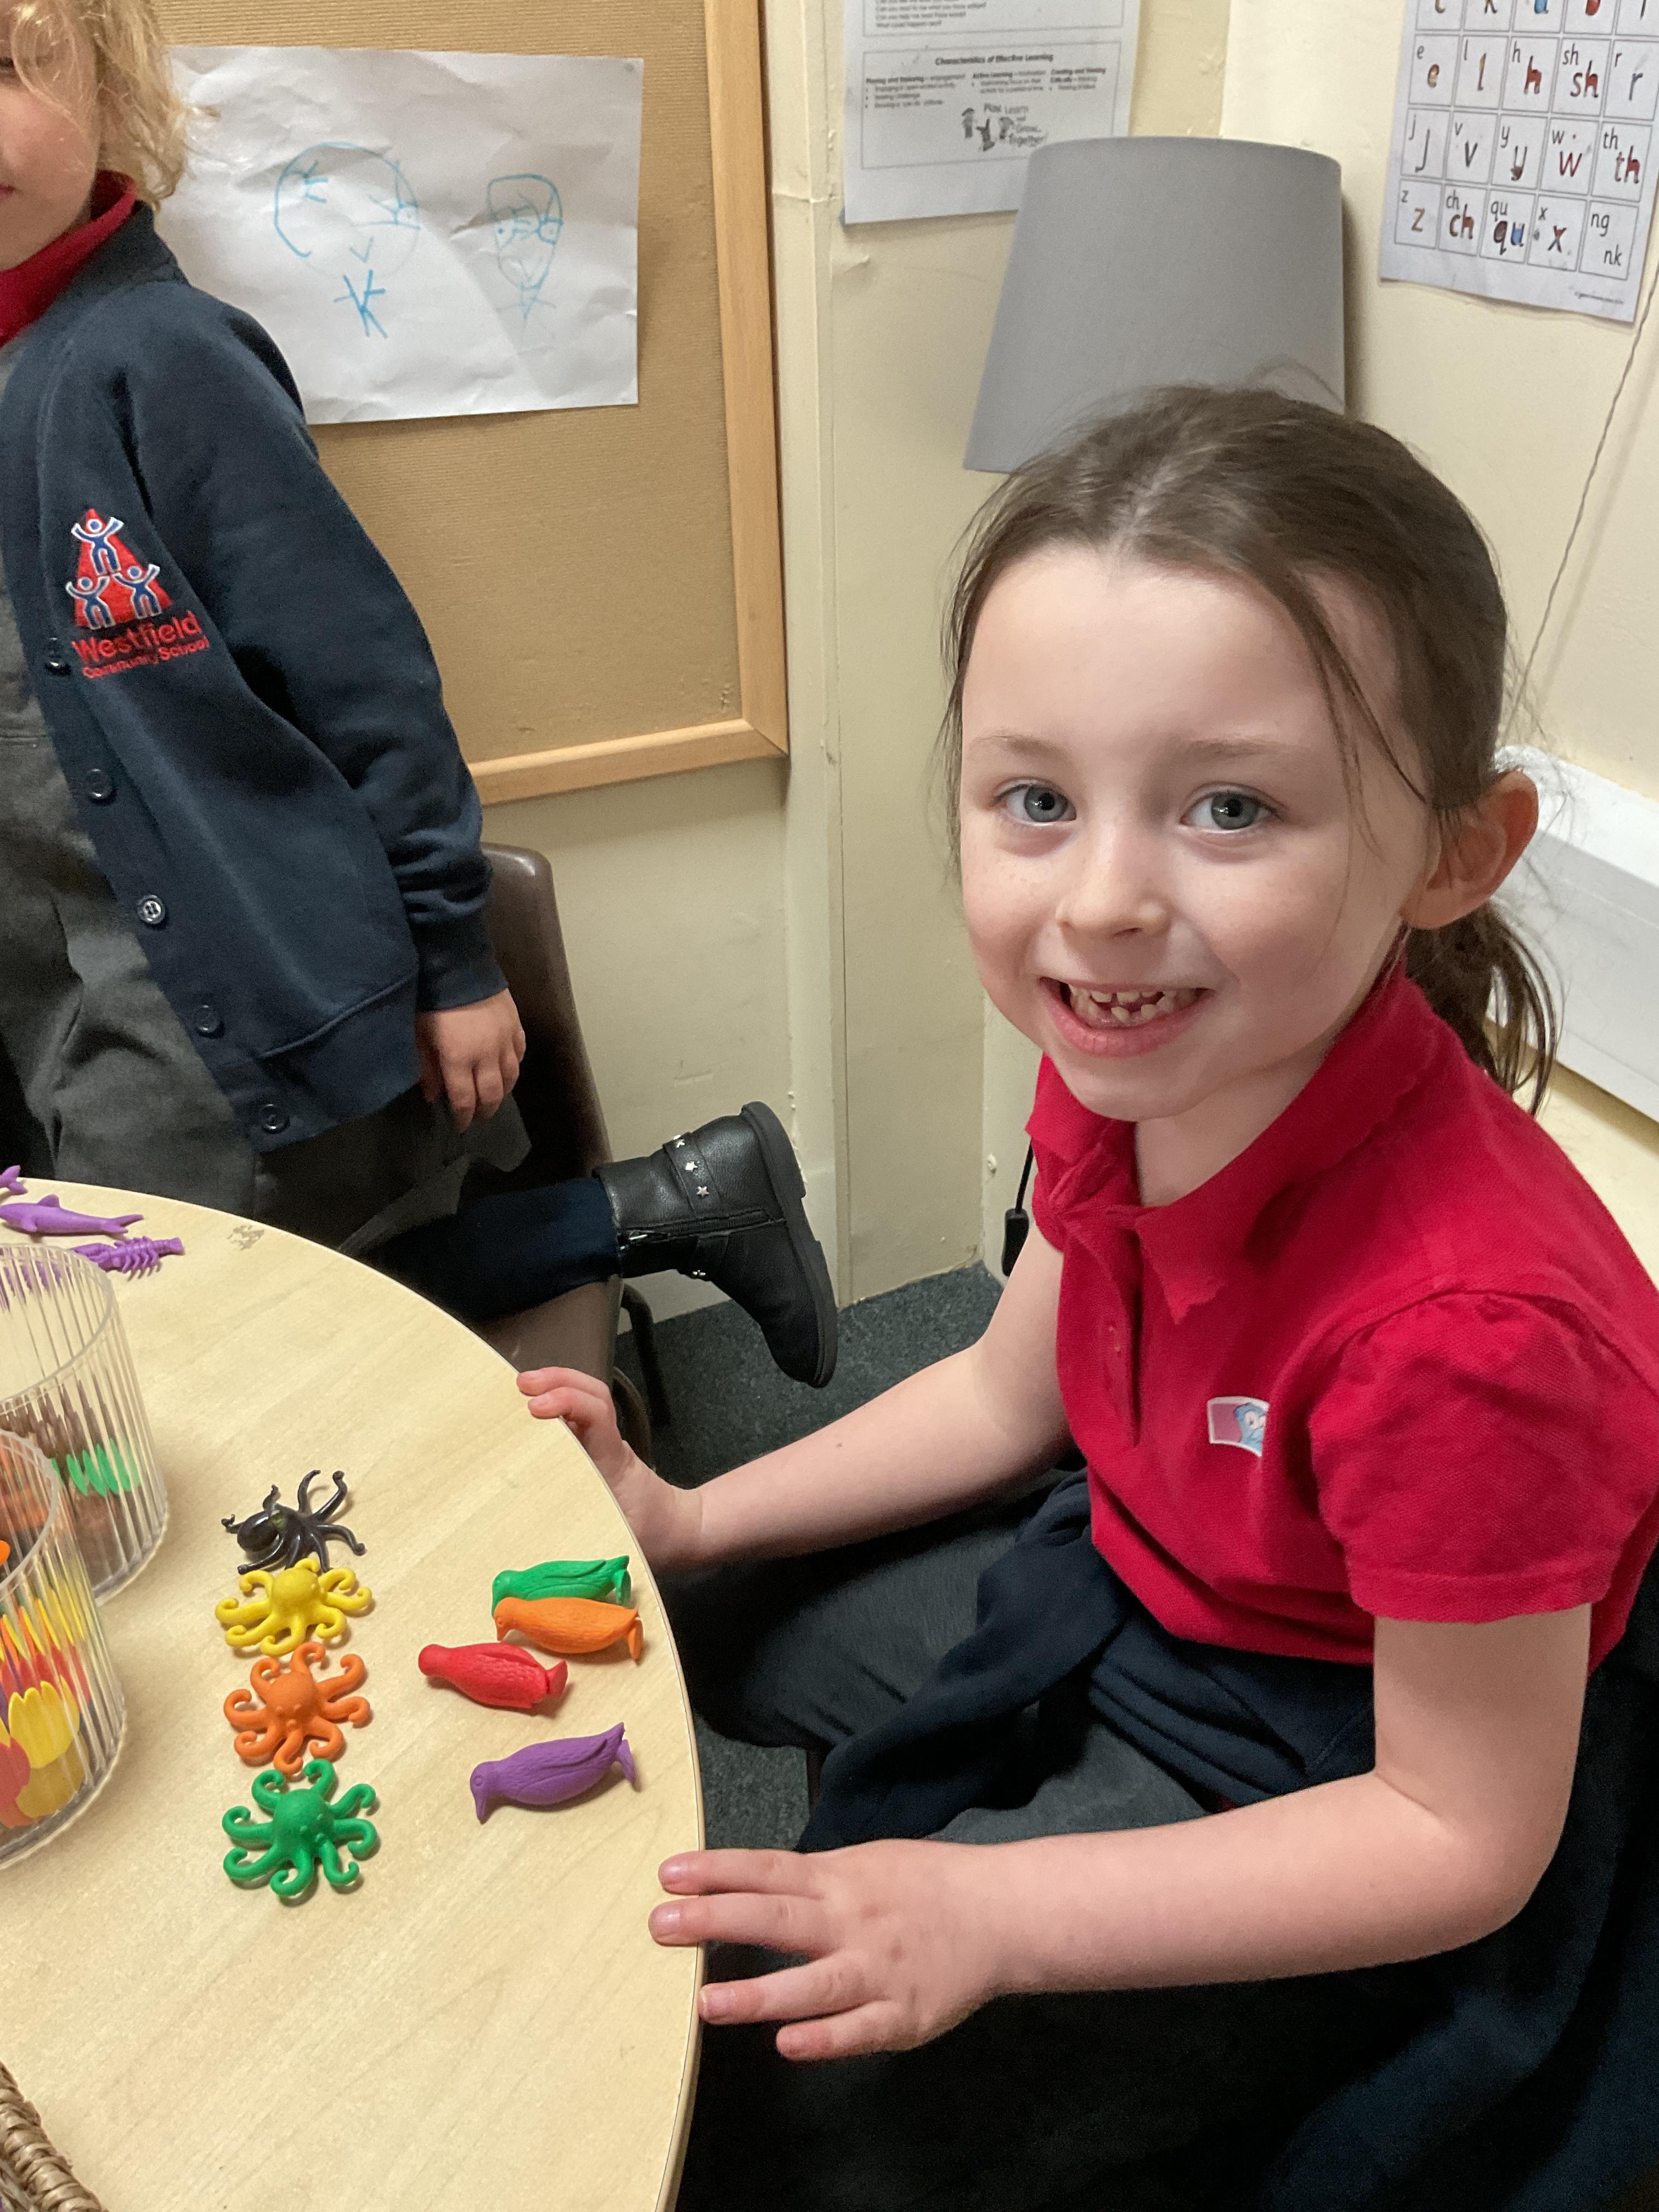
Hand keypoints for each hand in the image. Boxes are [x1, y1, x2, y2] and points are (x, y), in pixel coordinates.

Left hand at [416, 990, 524, 1128]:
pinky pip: (520, 1053)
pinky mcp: (515, 1025)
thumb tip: (432, 1096)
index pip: (464, 1099)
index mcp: (460, 1059)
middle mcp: (487, 1055)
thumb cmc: (432, 999)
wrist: (459, 964)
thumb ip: (426, 1068)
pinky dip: (514, 1066)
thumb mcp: (419, 1035)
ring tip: (494, 1098)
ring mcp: (505, 1040)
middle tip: (477, 1117)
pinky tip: (508, 1069)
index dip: (462, 1116)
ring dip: (502, 1091)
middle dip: (485, 1110)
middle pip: (492, 1094)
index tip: (459, 1126)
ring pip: (511, 1076)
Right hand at [518, 1366, 702, 1571]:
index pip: (596, 1416)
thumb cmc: (648, 1531)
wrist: (673, 1526)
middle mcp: (607, 1446)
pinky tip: (531, 1408)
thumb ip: (591, 1541)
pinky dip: (555, 1404)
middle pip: (591, 1395)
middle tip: (522, 1385)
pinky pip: (577, 1417)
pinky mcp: (594, 1449)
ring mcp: (601, 1444)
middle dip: (557, 1381)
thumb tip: (550, 1546)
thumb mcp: (618, 1540)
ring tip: (522, 1386)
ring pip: (585, 1400)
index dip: (568, 1403)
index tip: (537, 1407)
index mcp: (613, 1462)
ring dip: (555, 1386)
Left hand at [648, 1840, 1003, 2059]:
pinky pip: (858, 2030)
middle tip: (660, 1925)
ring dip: (758, 1995)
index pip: (769, 1870)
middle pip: (777, 1918)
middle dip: (715, 1921)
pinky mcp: (903, 2016)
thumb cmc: (925, 1885)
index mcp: (841, 1879)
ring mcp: (878, 1971)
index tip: (668, 1874)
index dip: (717, 1871)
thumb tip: (747, 1885)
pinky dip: (824, 2039)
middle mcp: (853, 1921)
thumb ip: (812, 1880)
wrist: (1001, 1914)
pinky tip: (788, 2044)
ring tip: (705, 2004)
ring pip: (812, 1984)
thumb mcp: (866, 1862)